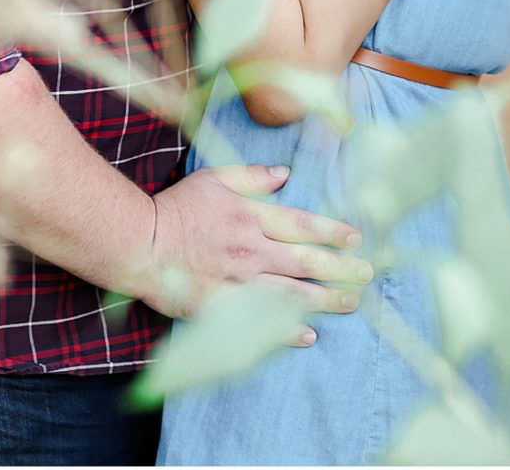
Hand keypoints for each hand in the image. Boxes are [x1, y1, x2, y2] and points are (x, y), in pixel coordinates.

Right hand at [131, 164, 371, 343]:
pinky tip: (309, 334)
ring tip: (351, 303)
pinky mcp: (224, 310)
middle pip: (306, 262)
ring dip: (325, 300)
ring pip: (292, 294)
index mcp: (252, 217)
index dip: (334, 231)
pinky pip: (262, 323)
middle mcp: (252, 251)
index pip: (303, 225)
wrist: (142, 243)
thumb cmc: (178, 207)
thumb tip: (285, 174)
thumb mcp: (215, 179)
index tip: (357, 238)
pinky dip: (288, 331)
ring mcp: (239, 284)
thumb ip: (252, 177)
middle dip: (341, 269)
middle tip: (367, 275)